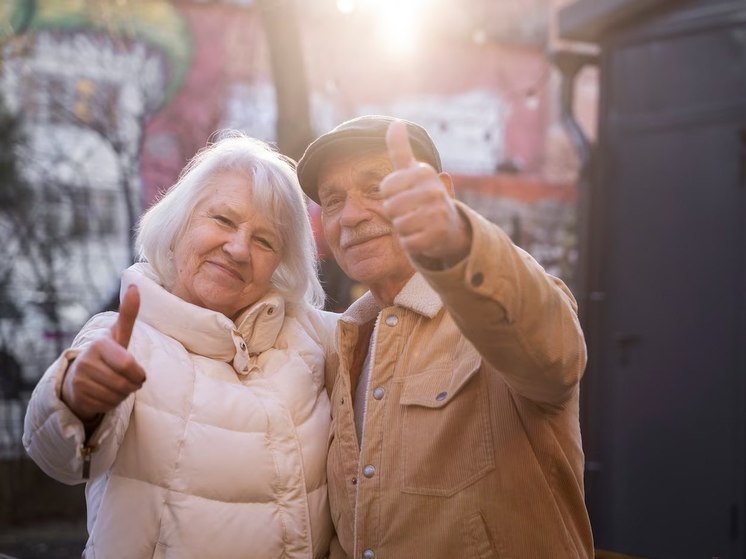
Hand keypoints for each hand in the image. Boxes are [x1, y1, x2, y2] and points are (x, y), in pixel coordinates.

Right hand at [61, 285, 145, 421]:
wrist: (79, 376)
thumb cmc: (107, 353)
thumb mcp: (119, 334)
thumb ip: (128, 313)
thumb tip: (135, 286)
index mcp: (100, 344)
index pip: (127, 364)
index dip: (138, 373)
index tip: (139, 374)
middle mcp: (86, 360)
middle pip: (124, 383)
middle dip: (132, 385)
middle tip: (128, 380)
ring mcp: (79, 380)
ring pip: (117, 396)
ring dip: (123, 394)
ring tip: (115, 385)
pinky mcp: (77, 397)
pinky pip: (107, 405)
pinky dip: (112, 403)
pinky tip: (105, 394)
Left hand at [380, 120, 471, 267]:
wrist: (450, 227)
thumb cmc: (423, 196)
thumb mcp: (413, 171)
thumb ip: (400, 149)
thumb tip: (395, 122)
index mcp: (424, 172)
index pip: (386, 188)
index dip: (391, 196)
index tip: (406, 194)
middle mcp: (433, 190)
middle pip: (390, 207)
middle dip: (396, 214)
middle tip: (413, 212)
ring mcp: (437, 214)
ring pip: (398, 225)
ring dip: (404, 229)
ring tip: (418, 223)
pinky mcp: (437, 236)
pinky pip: (407, 242)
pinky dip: (411, 243)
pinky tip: (424, 236)